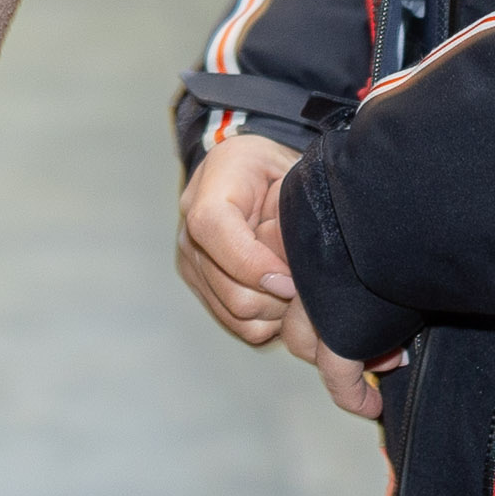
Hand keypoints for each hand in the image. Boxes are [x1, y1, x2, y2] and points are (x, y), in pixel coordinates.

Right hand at [180, 131, 387, 416]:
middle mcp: (189, 230)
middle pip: (229, 288)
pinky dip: (266, 319)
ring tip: (294, 284)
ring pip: (236, 313)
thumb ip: (289, 210)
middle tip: (305, 281)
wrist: (253, 174)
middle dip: (277, 295)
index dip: (253, 264)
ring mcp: (191, 263)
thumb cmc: (277, 170)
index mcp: (210, 187)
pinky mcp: (200, 287)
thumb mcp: (289, 170)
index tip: (291, 281)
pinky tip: (280, 293)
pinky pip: (238, 325)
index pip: (212, 229)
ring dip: (275, 308)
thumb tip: (293, 269)